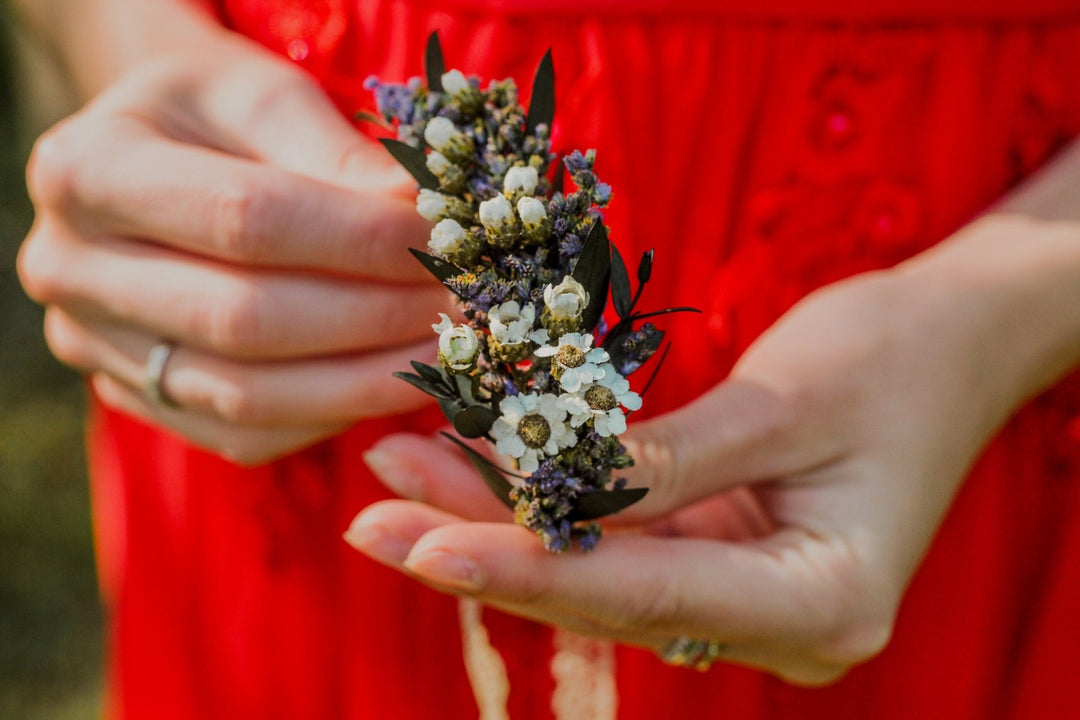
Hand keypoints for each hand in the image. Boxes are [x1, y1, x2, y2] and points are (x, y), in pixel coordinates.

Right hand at [18, 43, 449, 463]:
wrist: (154, 156)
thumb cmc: (220, 117)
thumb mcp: (270, 99)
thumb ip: (341, 157)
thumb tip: (431, 224)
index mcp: (88, 170)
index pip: (247, 220)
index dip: (362, 240)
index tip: (449, 245)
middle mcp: (68, 269)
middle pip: (246, 320)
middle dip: (376, 318)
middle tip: (466, 309)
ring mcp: (93, 348)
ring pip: (247, 397)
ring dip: (366, 383)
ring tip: (451, 355)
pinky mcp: (136, 397)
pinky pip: (244, 434)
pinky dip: (331, 417)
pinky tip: (394, 384)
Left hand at [344, 267, 1017, 684]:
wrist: (953, 343)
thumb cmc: (895, 360)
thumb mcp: (786, 401)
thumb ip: (667, 460)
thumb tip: (546, 487)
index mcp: (823, 602)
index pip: (646, 592)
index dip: (528, 569)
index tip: (423, 545)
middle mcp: (782, 623)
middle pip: (607, 594)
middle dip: (487, 550)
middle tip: (374, 519)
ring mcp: (748, 595)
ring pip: (600, 569)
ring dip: (501, 523)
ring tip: (402, 477)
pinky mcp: (722, 556)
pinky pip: (619, 539)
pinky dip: (547, 503)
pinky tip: (471, 470)